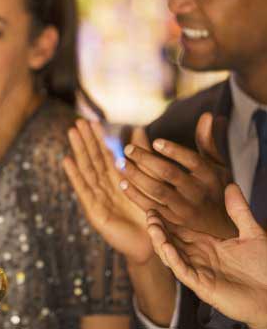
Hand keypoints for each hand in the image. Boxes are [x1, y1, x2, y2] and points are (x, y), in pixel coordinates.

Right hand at [63, 120, 152, 264]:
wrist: (151, 244)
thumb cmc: (150, 215)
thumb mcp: (149, 182)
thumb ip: (143, 157)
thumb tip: (139, 129)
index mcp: (117, 180)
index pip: (105, 154)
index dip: (98, 138)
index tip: (92, 121)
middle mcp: (105, 187)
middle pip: (93, 159)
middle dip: (85, 140)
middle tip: (78, 121)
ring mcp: (98, 198)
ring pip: (87, 169)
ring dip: (79, 150)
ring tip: (72, 133)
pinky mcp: (95, 211)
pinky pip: (84, 190)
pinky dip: (75, 175)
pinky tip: (67, 161)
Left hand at [122, 113, 235, 238]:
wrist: (220, 226)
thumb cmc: (215, 187)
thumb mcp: (217, 165)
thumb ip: (208, 142)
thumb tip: (207, 115)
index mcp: (209, 175)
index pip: (191, 160)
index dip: (173, 150)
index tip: (155, 141)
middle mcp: (197, 192)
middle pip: (169, 173)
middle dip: (146, 159)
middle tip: (127, 149)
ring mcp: (184, 208)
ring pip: (156, 190)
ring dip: (136, 176)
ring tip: (120, 163)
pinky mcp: (173, 221)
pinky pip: (150, 206)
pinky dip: (134, 196)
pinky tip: (122, 183)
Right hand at [147, 184, 266, 328]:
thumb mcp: (253, 234)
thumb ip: (239, 211)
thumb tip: (232, 185)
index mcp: (208, 245)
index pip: (181, 230)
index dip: (167, 220)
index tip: (155, 206)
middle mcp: (200, 258)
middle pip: (172, 241)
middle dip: (159, 228)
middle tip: (149, 213)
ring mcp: (199, 272)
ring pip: (172, 255)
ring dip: (160, 241)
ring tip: (153, 225)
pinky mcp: (201, 285)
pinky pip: (182, 270)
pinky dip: (172, 258)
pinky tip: (165, 245)